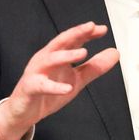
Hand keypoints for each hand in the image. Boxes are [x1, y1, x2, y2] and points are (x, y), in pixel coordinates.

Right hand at [0, 21, 118, 139]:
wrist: (23, 112)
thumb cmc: (47, 91)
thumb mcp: (76, 79)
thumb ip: (94, 67)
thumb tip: (115, 53)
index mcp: (56, 54)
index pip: (72, 39)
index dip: (86, 33)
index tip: (102, 29)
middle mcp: (45, 59)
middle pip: (60, 42)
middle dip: (75, 33)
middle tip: (90, 27)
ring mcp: (36, 72)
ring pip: (50, 59)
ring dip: (66, 55)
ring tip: (83, 52)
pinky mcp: (30, 88)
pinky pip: (42, 85)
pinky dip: (54, 87)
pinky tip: (67, 88)